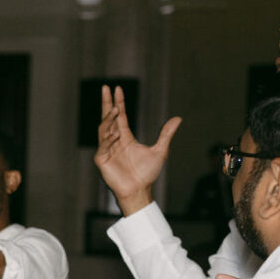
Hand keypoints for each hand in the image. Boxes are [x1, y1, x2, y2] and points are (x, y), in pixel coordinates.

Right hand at [94, 85, 180, 215]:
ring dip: (108, 118)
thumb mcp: (160, 150)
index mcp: (125, 137)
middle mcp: (114, 141)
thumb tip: (178, 118)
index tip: (117, 88)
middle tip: (106, 88)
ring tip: (115, 108)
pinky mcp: (101, 159)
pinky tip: (116, 133)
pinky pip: (103, 145)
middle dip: (106, 103)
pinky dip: (108, 138)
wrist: (139, 190)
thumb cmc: (147, 173)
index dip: (118, 102)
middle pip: (108, 117)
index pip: (119, 116)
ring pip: (104, 129)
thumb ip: (166, 134)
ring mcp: (106, 150)